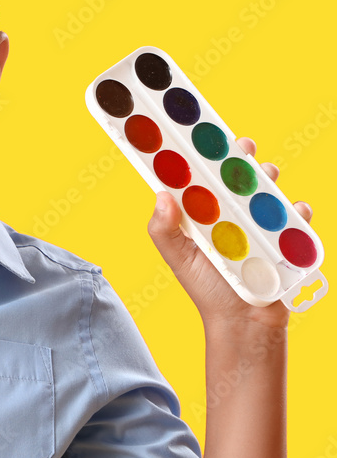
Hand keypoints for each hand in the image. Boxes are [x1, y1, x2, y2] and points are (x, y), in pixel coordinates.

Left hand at [146, 137, 311, 329]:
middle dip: (239, 157)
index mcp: (204, 213)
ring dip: (268, 176)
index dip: (197, 155)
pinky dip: (298, 209)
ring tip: (265, 171)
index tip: (194, 133)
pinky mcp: (284, 238)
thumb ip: (163, 229)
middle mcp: (231, 213)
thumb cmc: (206, 289)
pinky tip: (295, 206)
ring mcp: (259, 224)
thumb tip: (160, 195)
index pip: (200, 178)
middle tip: (240, 146)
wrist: (242, 323)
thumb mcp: (178, 258)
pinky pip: (296, 218)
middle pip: (236, 176)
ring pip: (266, 190)